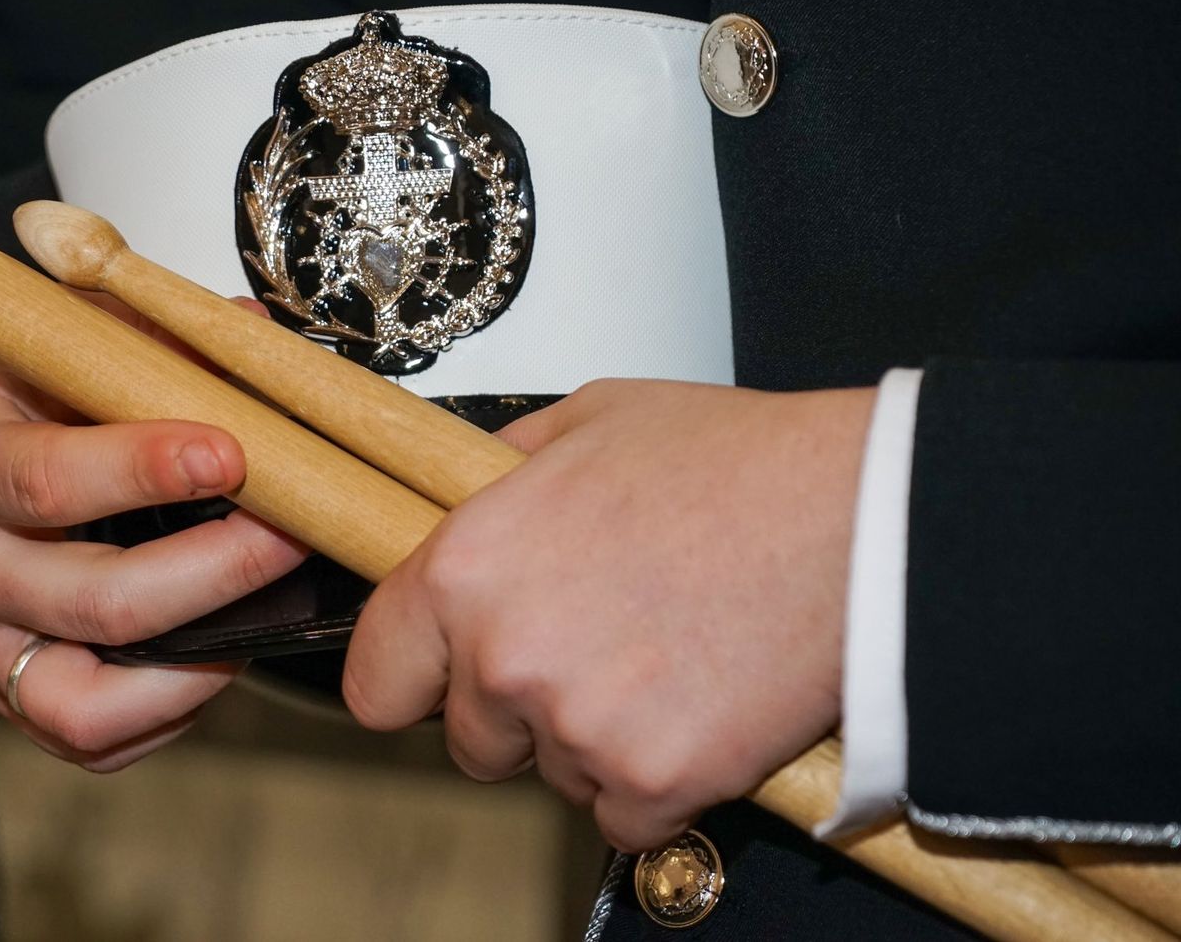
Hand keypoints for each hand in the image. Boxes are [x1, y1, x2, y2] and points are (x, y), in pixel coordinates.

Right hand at [0, 312, 305, 770]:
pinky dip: (168, 710)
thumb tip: (257, 336)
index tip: (231, 453)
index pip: (47, 480)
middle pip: (97, 603)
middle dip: (217, 573)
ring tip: (268, 604)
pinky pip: (92, 739)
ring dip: (201, 664)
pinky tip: (217, 651)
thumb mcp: (48, 344)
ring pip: (90, 704)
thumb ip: (145, 341)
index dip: (143, 469)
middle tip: (295, 532)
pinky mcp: (4, 697)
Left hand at [342, 379, 874, 848]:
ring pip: (554, 776)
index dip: (410, 681)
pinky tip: (701, 707)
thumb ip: (504, 470)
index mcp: (468, 567)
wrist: (864, 518)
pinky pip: (627, 817)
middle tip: (598, 649)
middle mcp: (504, 655)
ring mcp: (578, 727)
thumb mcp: (591, 421)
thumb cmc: (737, 464)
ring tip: (668, 657)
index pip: (375, 681)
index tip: (435, 682)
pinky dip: (660, 782)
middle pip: (470, 740)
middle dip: (520, 709)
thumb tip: (466, 493)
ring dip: (596, 740)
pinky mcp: (657, 782)